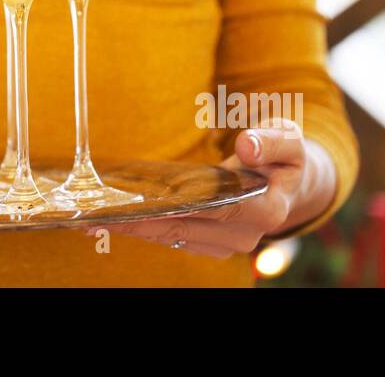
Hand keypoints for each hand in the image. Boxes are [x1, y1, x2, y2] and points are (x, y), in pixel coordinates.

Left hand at [105, 118, 335, 256]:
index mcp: (265, 210)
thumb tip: (246, 145)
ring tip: (93, 220)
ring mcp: (227, 244)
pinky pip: (174, 236)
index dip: (166, 210)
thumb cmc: (285, 156)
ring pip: (173, 237)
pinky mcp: (212, 244)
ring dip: (134, 230)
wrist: (292, 182)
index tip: (132, 207)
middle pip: (181, 230)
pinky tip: (115, 220)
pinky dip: (145, 228)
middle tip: (92, 217)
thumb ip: (271, 140)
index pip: (208, 211)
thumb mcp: (289, 139)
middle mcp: (244, 236)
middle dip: (136, 224)